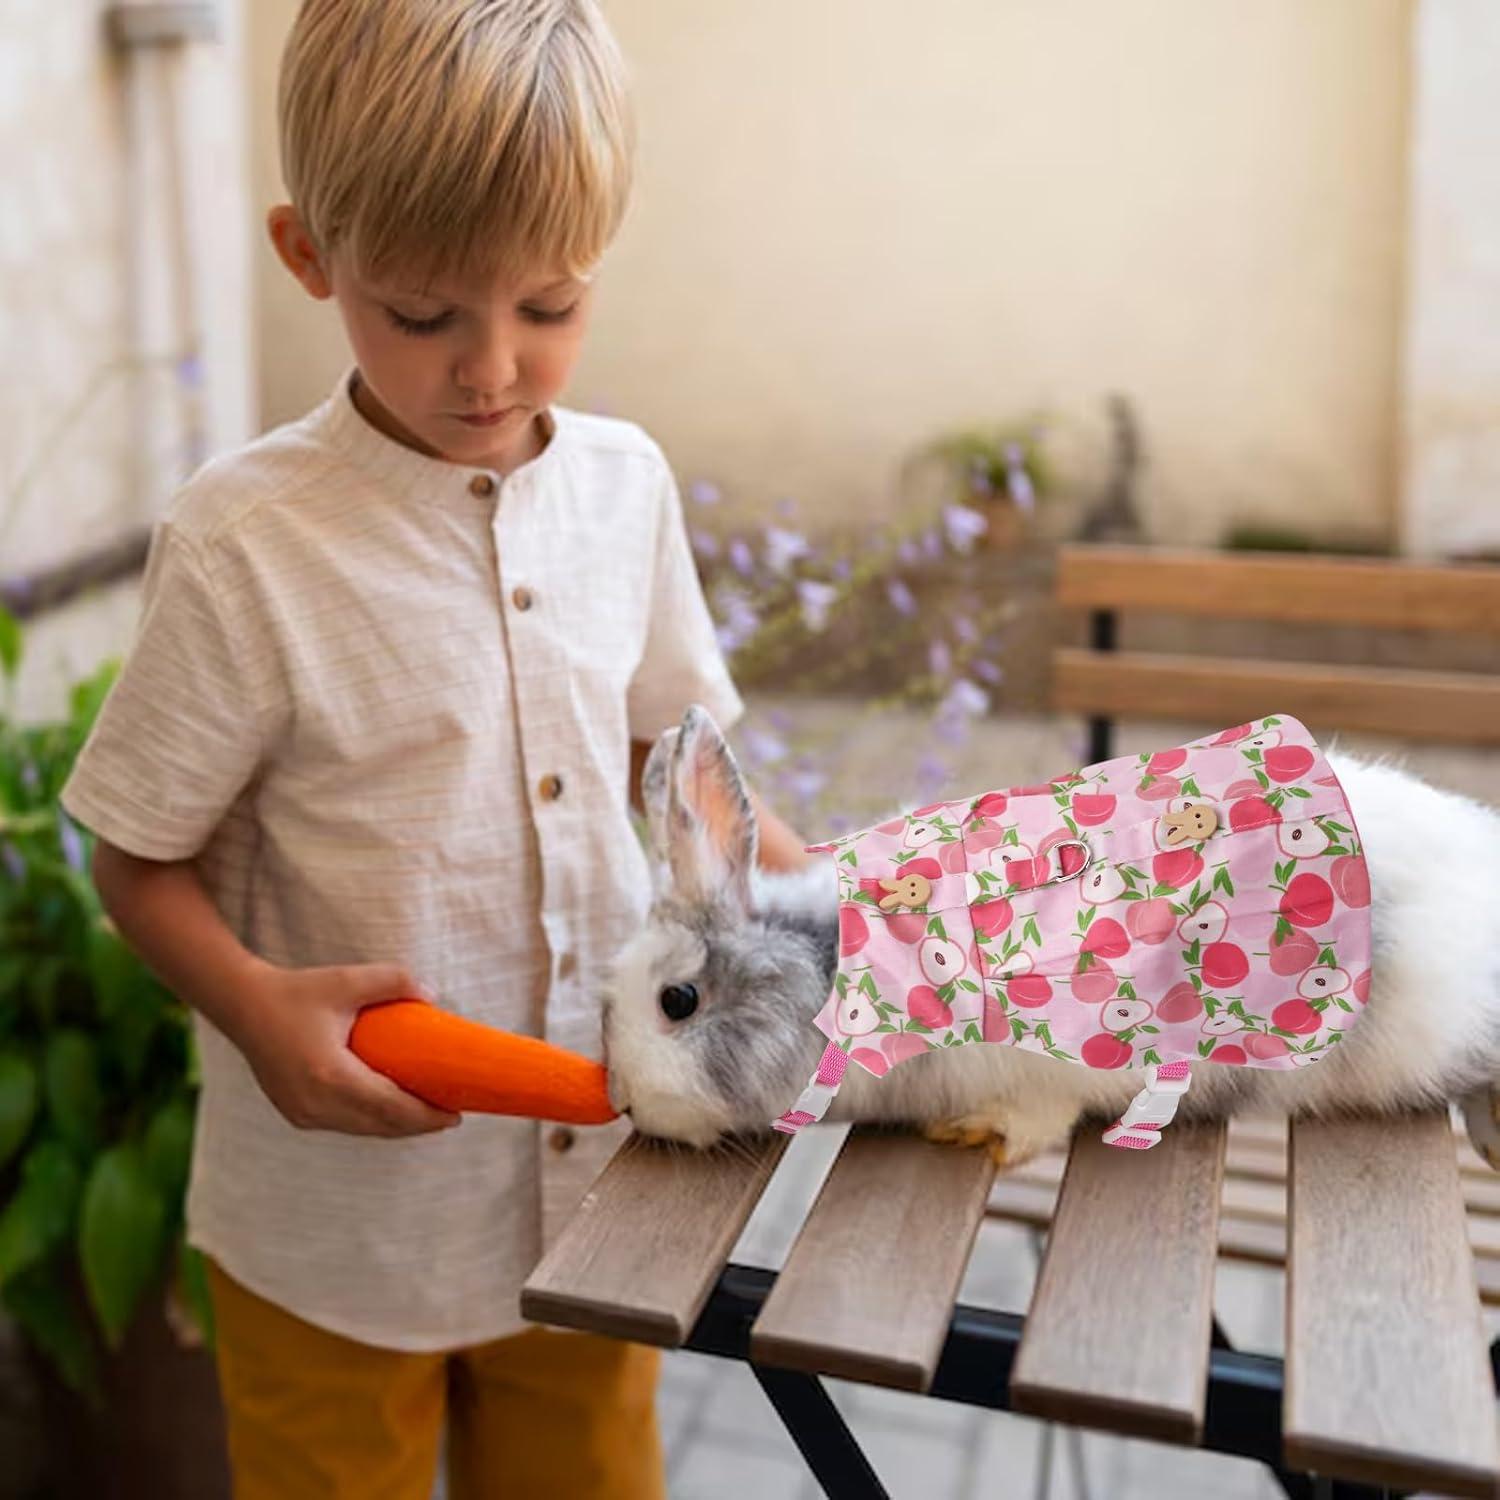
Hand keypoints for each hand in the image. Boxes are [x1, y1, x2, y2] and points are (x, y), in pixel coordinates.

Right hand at [228, 962, 462, 1136]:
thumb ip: (394, 981)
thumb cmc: (297, 992)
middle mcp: (315, 1103)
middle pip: (379, 1126)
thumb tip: (434, 995)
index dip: (425, 1116)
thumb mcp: (348, 979)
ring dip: (395, 1126)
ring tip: (428, 1115)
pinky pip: (343, 1123)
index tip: (455, 1115)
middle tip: (451, 1116)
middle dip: (417, 1126)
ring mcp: (302, 1113)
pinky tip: (391, 1112)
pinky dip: (371, 1121)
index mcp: (330, 1076)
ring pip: (361, 1129)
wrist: (243, 1007)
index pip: (389, 1108)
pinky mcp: (296, 1113)